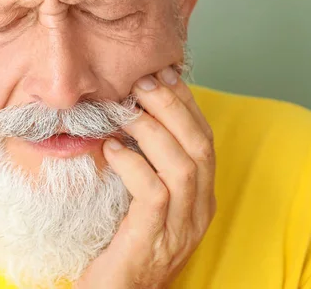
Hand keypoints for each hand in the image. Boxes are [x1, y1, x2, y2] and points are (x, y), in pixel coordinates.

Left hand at [77, 67, 215, 288]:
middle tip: (143, 83)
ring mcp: (179, 228)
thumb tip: (128, 116)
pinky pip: (153, 194)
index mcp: (199, 197)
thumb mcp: (142, 200)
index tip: (162, 74)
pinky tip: (111, 148)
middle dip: (173, 108)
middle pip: (200, 147)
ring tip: (124, 112)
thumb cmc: (123, 242)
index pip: (204, 140)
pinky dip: (134, 165)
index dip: (186, 103)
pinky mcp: (152, 240)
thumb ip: (146, 165)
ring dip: (153, 131)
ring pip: (183, 167)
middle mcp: (198, 211)